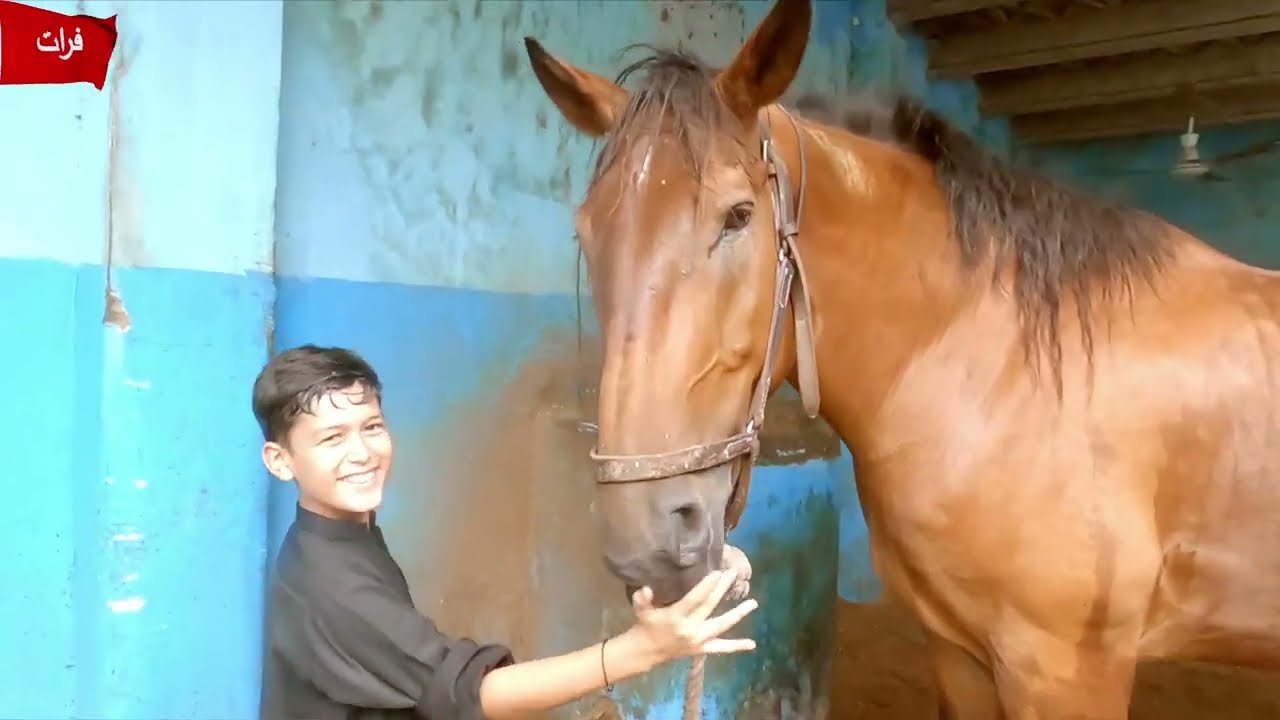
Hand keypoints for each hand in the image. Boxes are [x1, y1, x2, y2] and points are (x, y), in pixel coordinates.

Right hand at [623, 570, 757, 665]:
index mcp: (676, 617)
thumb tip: (646, 589)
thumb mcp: (641, 610)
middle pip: (710, 606)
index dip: (707, 586)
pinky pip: (722, 648)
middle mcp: (690, 629)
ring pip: (722, 625)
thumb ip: (642, 599)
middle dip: (722, 589)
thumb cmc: (646, 625)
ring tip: (753, 603)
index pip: (695, 599)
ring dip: (738, 614)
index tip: (718, 572)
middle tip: (734, 573)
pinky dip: (737, 646)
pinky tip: (752, 644)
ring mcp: (699, 640)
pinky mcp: (703, 649)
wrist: (647, 651)